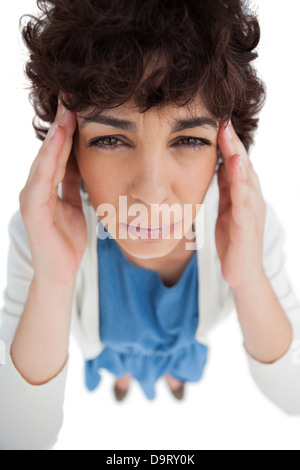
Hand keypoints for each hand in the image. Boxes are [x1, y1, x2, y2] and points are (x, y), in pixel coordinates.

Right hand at [19, 101, 86, 284]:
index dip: (68, 129)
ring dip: (56, 136)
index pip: (59, 152)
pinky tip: (59, 141)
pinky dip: (50, 160)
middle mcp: (36, 187)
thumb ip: (73, 182)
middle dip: (61, 124)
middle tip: (71, 96)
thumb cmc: (67, 238)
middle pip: (50, 150)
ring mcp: (32, 197)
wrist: (60, 271)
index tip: (79, 105)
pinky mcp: (33, 210)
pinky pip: (42, 180)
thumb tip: (81, 159)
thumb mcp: (75, 203)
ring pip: (44, 160)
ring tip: (66, 112)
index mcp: (47, 185)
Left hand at [215, 121, 266, 290]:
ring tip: (228, 134)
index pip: (236, 164)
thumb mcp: (227, 209)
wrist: (242, 274)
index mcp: (244, 195)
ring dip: (237, 155)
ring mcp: (252, 212)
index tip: (217, 122)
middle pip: (243, 165)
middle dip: (233, 142)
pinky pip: (243, 201)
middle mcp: (251, 199)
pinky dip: (240, 182)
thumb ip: (225, 188)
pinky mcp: (247, 226)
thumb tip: (219, 164)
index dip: (228, 144)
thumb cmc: (234, 241)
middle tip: (223, 119)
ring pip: (245, 178)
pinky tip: (235, 166)